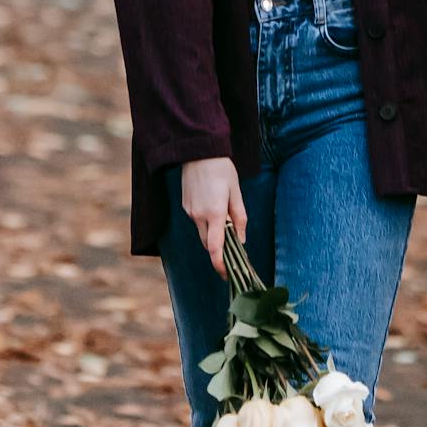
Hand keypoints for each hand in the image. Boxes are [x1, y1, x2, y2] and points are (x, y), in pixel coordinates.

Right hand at [181, 157, 246, 272]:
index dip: (220, 265)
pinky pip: (197, 221)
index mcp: (215, 213)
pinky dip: (206, 222)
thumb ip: (239, 217)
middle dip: (219, 250)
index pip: (215, 248)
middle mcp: (199, 216)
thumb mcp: (236, 192)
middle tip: (233, 253)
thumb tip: (241, 240)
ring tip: (226, 223)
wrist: (198, 151)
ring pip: (202, 232)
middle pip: (208, 243)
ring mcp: (190, 211)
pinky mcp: (185, 206)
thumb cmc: (222, 169)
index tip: (226, 275)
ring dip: (213, 234)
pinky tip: (214, 208)